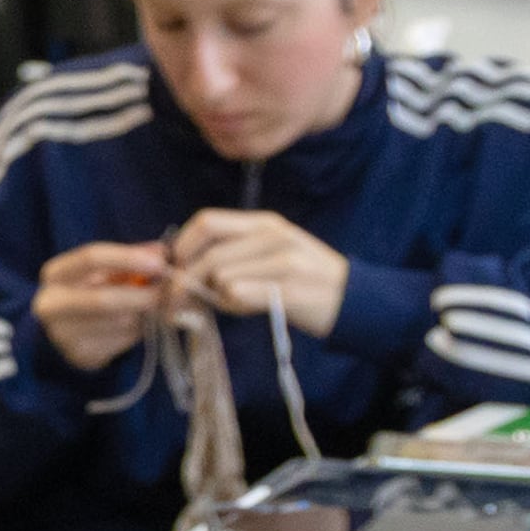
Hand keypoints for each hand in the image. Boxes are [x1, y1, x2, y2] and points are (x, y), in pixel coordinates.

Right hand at [33, 241, 170, 374]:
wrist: (59, 335)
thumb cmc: (87, 292)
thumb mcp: (101, 271)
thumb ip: (130, 257)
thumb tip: (162, 251)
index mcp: (55, 274)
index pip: (91, 258)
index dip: (128, 258)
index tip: (159, 263)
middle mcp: (51, 305)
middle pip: (103, 299)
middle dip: (142, 296)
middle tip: (169, 293)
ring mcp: (63, 334)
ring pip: (118, 323)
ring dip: (144, 314)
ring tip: (154, 307)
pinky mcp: (81, 355)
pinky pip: (123, 341)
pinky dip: (138, 331)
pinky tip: (138, 325)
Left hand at [170, 210, 347, 340]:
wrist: (353, 299)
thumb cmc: (303, 280)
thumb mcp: (271, 252)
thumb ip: (233, 252)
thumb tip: (183, 268)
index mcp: (265, 223)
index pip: (207, 221)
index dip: (182, 245)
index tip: (175, 269)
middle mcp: (273, 235)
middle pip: (209, 254)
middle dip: (185, 282)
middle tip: (178, 303)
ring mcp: (283, 261)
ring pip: (220, 277)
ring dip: (216, 297)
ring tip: (232, 303)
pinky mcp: (289, 289)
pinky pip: (239, 294)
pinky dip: (233, 306)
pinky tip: (246, 308)